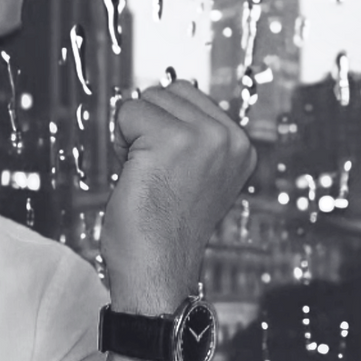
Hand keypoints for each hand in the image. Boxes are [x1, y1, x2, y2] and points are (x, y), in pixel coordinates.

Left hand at [101, 80, 255, 311]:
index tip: (170, 171)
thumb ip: (196, 140)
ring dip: (132, 133)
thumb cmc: (163, 229)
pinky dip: (119, 141)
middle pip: (168, 92)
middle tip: (153, 173)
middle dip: (148, 126)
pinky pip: (126, 113)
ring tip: (145, 174)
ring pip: (147, 99)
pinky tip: (134, 175)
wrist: (155, 268)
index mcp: (240, 146)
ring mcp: (204, 137)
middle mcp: (230, 138)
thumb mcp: (197, 176)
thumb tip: (169, 96)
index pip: (190, 96)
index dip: (164, 127)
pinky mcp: (172, 141)